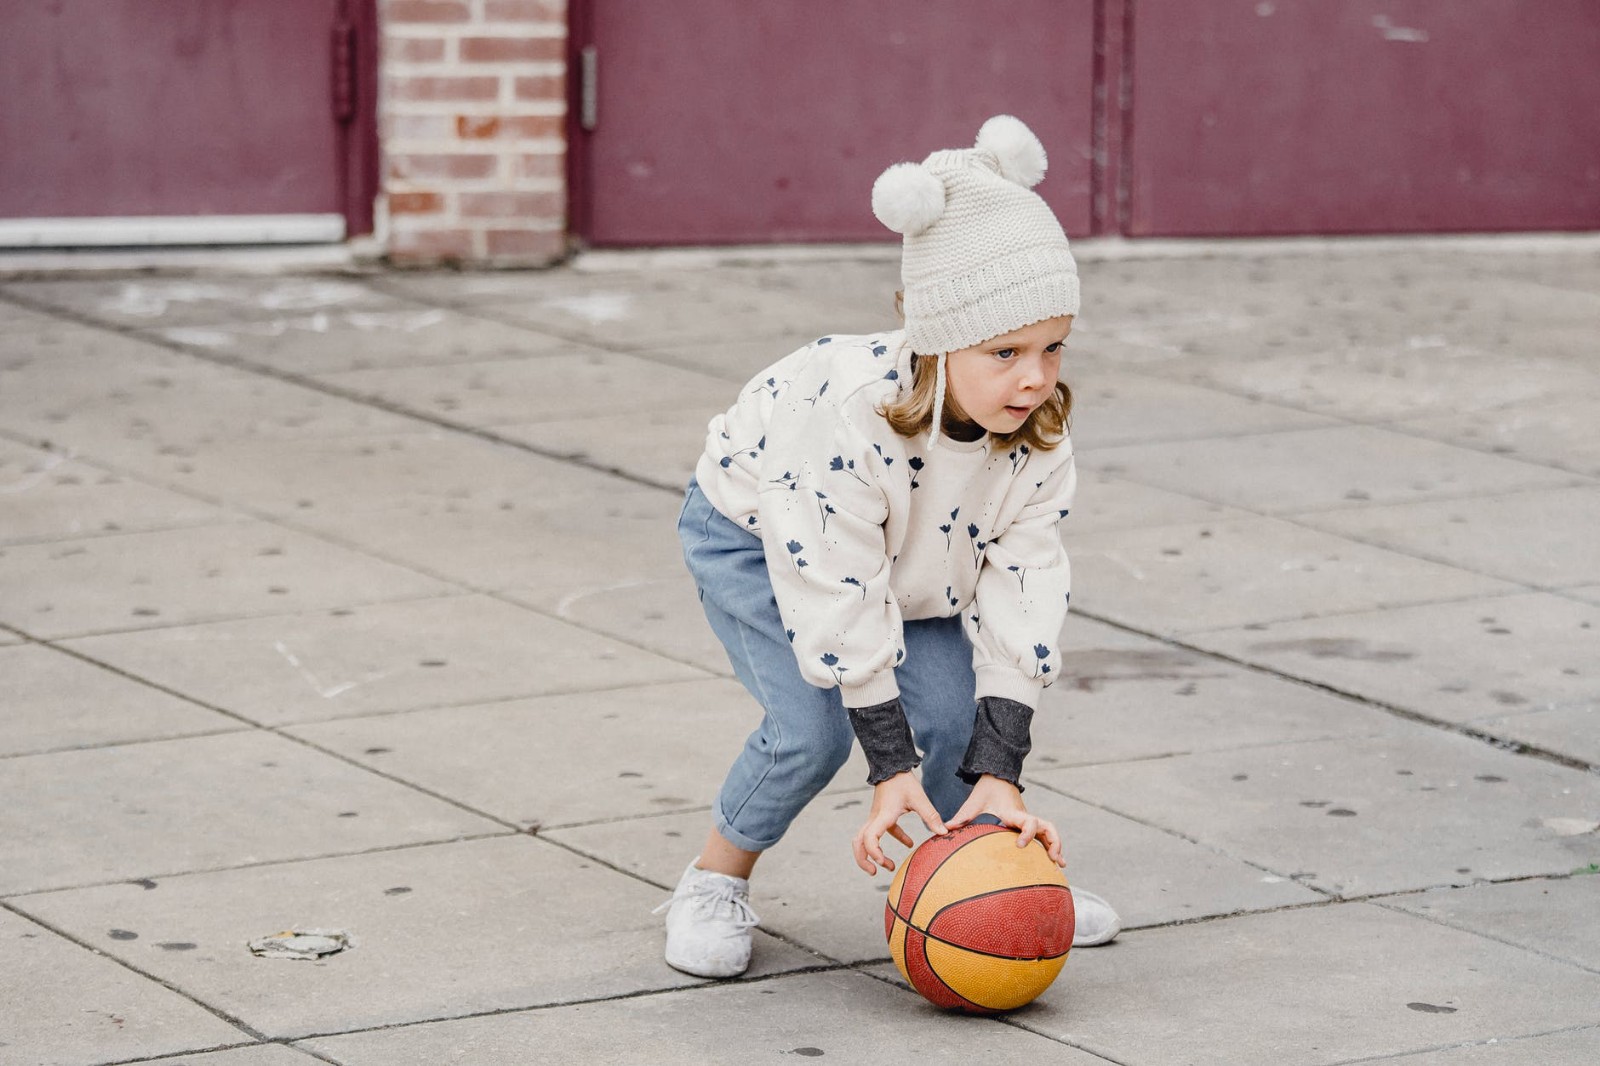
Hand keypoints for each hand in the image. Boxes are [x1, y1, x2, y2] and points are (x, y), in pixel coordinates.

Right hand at [852, 772, 947, 875]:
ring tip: (885, 866)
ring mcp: (876, 818)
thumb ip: (931, 816)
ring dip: (870, 854)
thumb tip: (944, 833)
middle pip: (858, 843)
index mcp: (882, 816)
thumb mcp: (919, 799)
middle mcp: (875, 818)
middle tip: (875, 872)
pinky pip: (879, 833)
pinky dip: (889, 841)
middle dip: (863, 860)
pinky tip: (909, 844)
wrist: (892, 765)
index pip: (869, 837)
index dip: (874, 852)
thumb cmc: (904, 781)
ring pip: (863, 840)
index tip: (883, 862)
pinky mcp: (881, 816)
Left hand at [947, 775, 1064, 866]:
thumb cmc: (986, 790)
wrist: (997, 776)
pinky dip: (1050, 845)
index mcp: (1014, 812)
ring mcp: (1029, 819)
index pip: (1028, 822)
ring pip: (1049, 831)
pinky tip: (1053, 860)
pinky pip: (1043, 834)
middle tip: (1052, 859)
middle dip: (1053, 843)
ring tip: (1060, 865)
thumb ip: (962, 817)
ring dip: (1056, 846)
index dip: (1027, 833)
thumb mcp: (974, 802)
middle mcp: (1025, 816)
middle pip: (1048, 828)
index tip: (1020, 845)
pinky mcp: (1028, 822)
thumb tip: (945, 829)